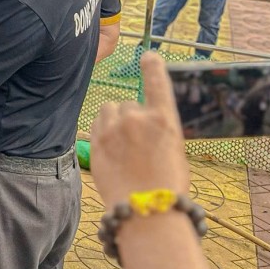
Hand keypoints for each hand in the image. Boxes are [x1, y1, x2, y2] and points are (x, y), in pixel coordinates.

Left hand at [90, 52, 190, 207]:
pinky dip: (101, 130)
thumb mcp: (174, 153)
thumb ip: (157, 131)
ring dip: (114, 120)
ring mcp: (114, 130)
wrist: (145, 213)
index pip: (157, 84)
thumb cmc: (167, 187)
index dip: (153, 68)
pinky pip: (96, 124)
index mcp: (164, 121)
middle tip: (138, 143)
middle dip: (132, 118)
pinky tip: (110, 148)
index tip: (149, 55)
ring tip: (122, 144)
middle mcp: (138, 119)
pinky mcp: (95, 141)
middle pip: (129, 104)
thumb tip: (144, 122)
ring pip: (109, 111)